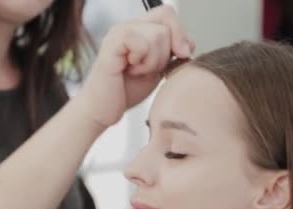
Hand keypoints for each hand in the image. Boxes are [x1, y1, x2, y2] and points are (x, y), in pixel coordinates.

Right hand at [77, 5, 193, 128]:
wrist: (103, 110)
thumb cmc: (126, 91)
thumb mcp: (158, 68)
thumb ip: (172, 52)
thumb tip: (189, 43)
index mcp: (138, 28)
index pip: (167, 14)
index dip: (179, 33)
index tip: (180, 56)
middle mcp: (128, 26)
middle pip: (166, 24)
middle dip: (166, 52)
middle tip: (148, 69)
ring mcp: (118, 33)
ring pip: (158, 35)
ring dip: (153, 61)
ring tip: (136, 71)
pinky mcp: (111, 45)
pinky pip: (141, 43)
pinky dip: (142, 61)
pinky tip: (129, 70)